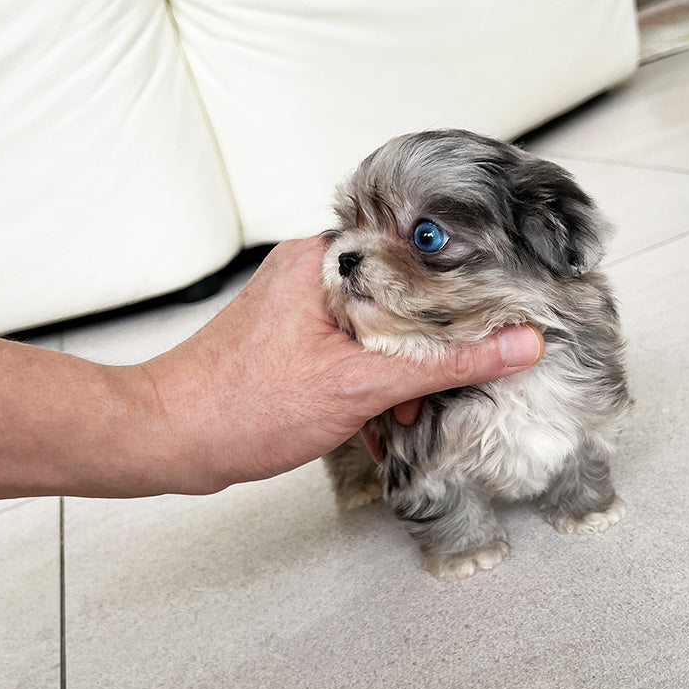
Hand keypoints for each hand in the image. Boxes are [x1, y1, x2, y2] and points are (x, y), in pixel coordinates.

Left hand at [145, 236, 543, 489]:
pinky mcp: (294, 332)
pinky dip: (372, 375)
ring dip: (402, 367)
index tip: (506, 308)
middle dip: (433, 340)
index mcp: (325, 257)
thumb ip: (446, 364)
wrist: (169, 439)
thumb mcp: (362, 387)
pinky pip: (354, 342)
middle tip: (458, 377)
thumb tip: (519, 345)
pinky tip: (382, 418)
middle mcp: (313, 267)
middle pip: (405, 289)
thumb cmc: (242, 406)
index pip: (420, 249)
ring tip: (409, 412)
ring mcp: (302, 300)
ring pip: (381, 321)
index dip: (467, 282)